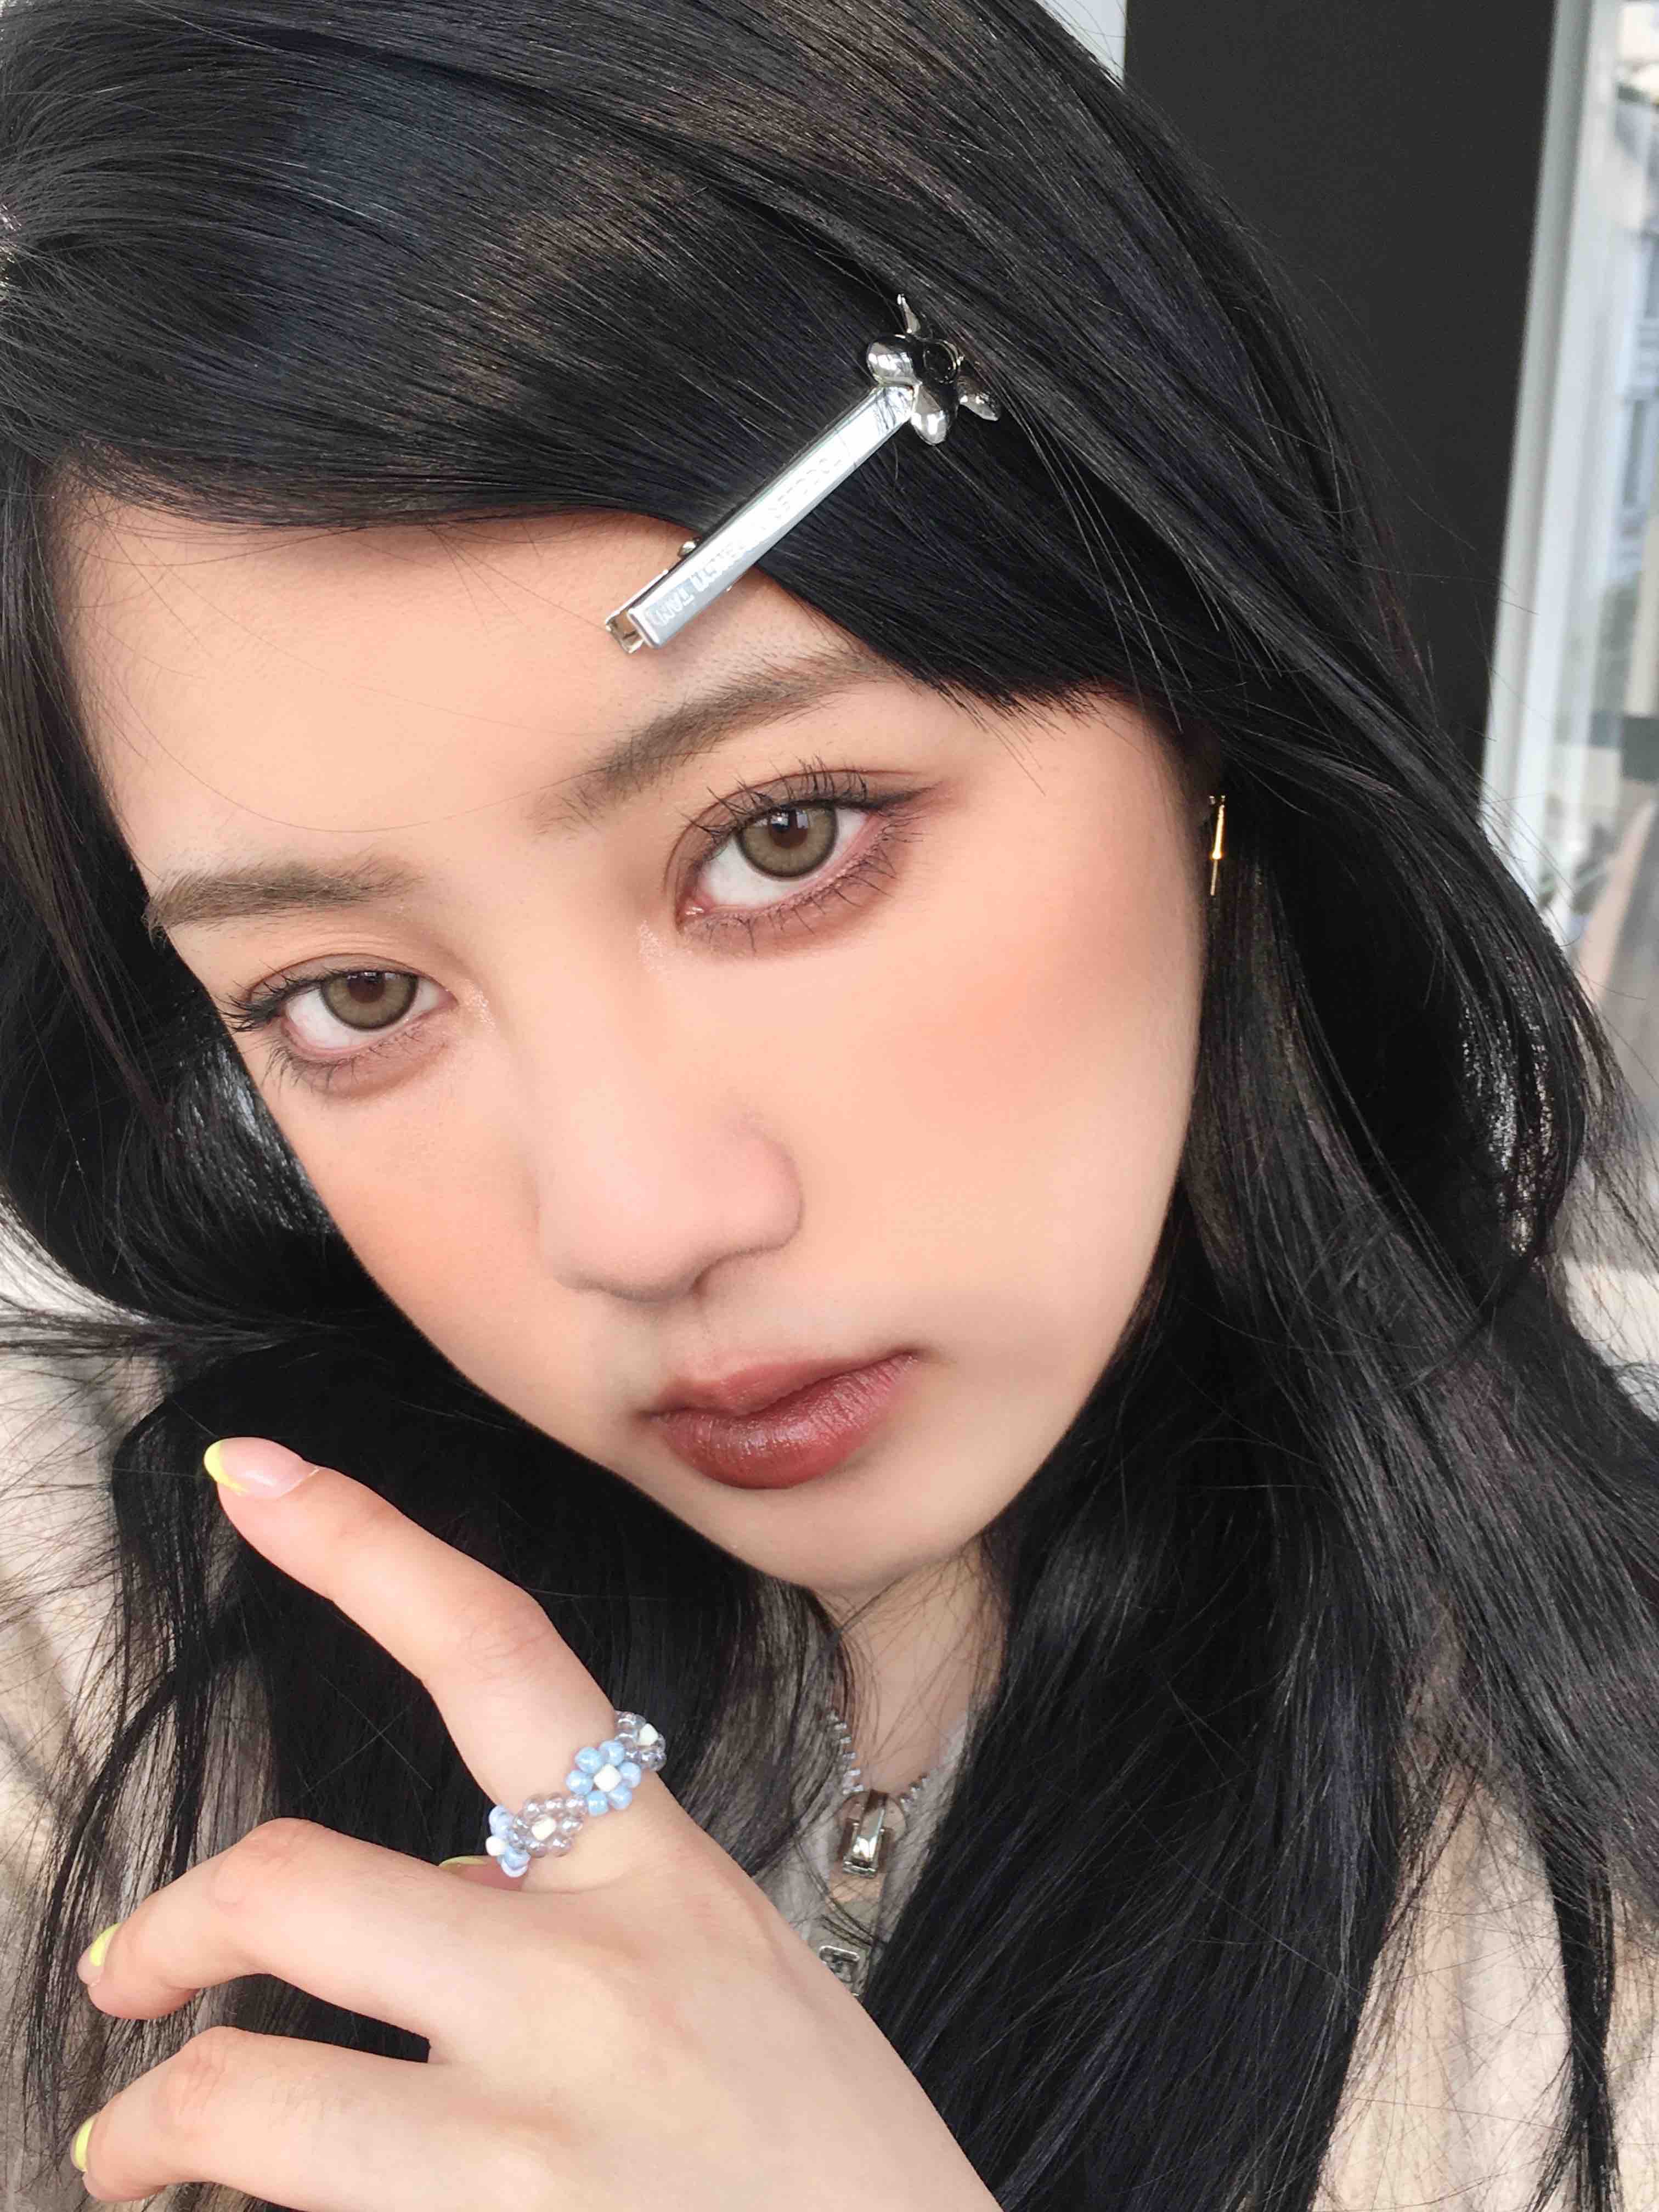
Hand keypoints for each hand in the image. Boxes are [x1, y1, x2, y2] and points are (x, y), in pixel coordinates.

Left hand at [68, 1437, 998, 2209]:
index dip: (358, 1539)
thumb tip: (423, 1894)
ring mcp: (530, 2151)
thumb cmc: (829, 2167)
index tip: (244, 1471)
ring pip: (244, 2095)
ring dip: (152, 2130)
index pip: (496, 1655)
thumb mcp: (730, 1983)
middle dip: (166, 1928)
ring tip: (132, 2156)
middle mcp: (590, 1987)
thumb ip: (579, 1919)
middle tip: (125, 1972)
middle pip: (292, 1882)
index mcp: (662, 1880)